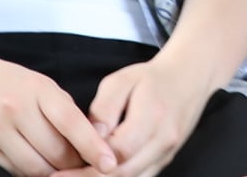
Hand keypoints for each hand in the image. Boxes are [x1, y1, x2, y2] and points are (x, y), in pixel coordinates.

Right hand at [0, 52, 117, 176]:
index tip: (110, 163)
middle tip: (87, 167)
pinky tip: (36, 166)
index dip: (93, 147)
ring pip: (36, 167)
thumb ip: (61, 109)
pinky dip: (30, 172)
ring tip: (63, 169)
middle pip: (56, 152)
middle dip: (75, 164)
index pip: (72, 123)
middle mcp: (18, 109)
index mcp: (39, 89)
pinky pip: (14, 170)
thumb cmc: (4, 80)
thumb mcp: (37, 84)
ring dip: (54, 173)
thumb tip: (89, 141)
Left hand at [46, 54, 214, 176]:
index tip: (59, 171)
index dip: (88, 164)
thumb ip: (104, 109)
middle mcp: (163, 141)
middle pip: (124, 172)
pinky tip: (94, 176)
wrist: (187, 80)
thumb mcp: (122, 81)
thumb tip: (90, 136)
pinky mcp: (163, 162)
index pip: (118, 151)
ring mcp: (166, 155)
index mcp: (152, 117)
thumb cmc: (150, 79)